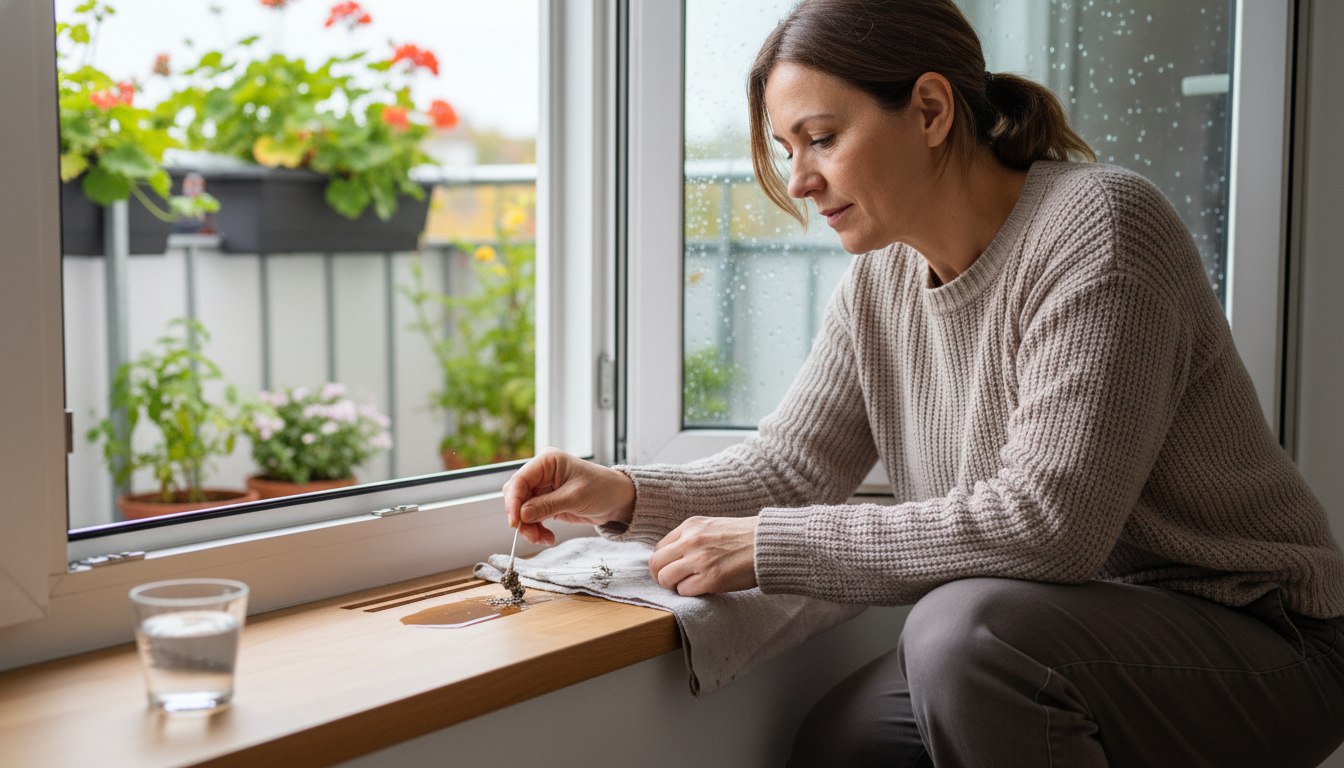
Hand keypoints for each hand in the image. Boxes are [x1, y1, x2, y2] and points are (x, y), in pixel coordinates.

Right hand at [503, 448, 635, 544]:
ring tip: (542, 538)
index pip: (520, 480)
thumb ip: (547, 505)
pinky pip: (531, 517)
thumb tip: (522, 514)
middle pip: (517, 495)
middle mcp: (541, 473)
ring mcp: (543, 488)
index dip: (513, 501)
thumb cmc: (602, 489)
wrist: (617, 500)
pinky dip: (536, 529)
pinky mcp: (546, 503)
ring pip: (522, 509)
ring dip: (528, 527)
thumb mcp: (575, 497)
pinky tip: (547, 537)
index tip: (515, 522)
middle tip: (531, 535)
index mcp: (547, 462)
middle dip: (521, 517)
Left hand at [648, 516, 758, 595]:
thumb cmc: (746, 537)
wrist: (770, 543)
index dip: (666, 562)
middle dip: (663, 576)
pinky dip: (691, 593)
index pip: (659, 548)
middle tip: (676, 582)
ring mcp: (700, 559)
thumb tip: (674, 556)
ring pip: (665, 579)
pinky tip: (705, 588)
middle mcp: (691, 540)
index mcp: (690, 526)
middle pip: (656, 564)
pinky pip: (684, 591)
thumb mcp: (713, 526)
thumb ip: (692, 538)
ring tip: (692, 585)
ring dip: (675, 586)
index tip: (676, 568)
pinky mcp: (711, 578)